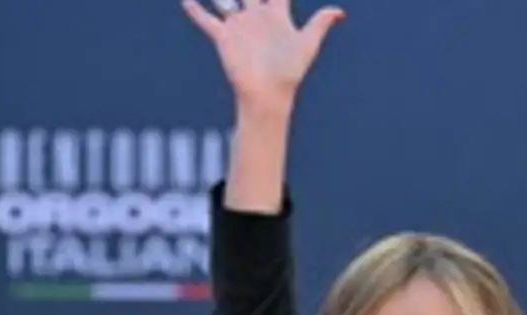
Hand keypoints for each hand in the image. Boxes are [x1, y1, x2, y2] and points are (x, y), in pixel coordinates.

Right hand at [183, 0, 344, 109]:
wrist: (268, 94)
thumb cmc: (290, 72)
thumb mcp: (307, 44)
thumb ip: (320, 24)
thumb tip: (340, 12)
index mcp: (276, 17)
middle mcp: (256, 18)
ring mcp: (239, 26)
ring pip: (225, 1)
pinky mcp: (224, 37)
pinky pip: (206, 20)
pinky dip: (195, 10)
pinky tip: (186, 1)